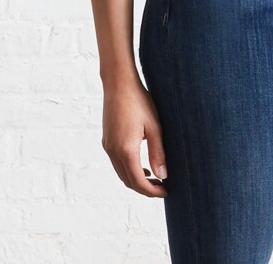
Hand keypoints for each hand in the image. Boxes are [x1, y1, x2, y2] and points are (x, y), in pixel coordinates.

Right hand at [101, 79, 168, 197]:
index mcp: (126, 149)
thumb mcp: (154, 126)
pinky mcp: (106, 140)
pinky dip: (128, 169)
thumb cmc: (139, 101)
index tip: (166, 191)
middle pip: (128, 181)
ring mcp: (107, 146)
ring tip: (154, 178)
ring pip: (121, 173)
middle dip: (145, 188)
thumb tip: (162, 175)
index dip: (152, 191)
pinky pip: (116, 163)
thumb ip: (158, 152)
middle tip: (162, 187)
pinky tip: (141, 163)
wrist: (118, 83)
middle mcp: (113, 151)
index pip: (138, 181)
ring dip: (136, 179)